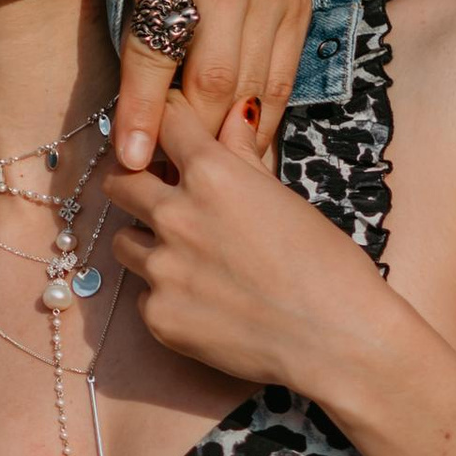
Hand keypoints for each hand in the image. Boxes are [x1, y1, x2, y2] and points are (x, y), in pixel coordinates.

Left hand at [103, 90, 386, 395]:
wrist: (337, 340)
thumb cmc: (326, 265)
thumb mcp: (286, 198)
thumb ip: (243, 156)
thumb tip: (233, 115)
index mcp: (212, 175)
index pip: (164, 122)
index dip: (167, 124)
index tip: (167, 134)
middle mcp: (176, 216)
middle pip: (119, 181)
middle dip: (133, 182)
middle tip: (155, 194)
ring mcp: (162, 270)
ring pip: (123, 241)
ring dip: (146, 242)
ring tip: (187, 257)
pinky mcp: (159, 316)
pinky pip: (144, 295)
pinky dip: (167, 295)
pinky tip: (205, 302)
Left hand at [112, 0, 314, 170]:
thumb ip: (136, 50)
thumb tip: (133, 144)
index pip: (154, 48)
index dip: (142, 110)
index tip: (131, 161)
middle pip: (212, 75)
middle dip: (191, 136)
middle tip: (170, 178)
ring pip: (252, 84)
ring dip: (227, 138)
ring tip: (205, 174)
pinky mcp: (301, 1)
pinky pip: (282, 79)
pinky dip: (261, 121)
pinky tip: (243, 148)